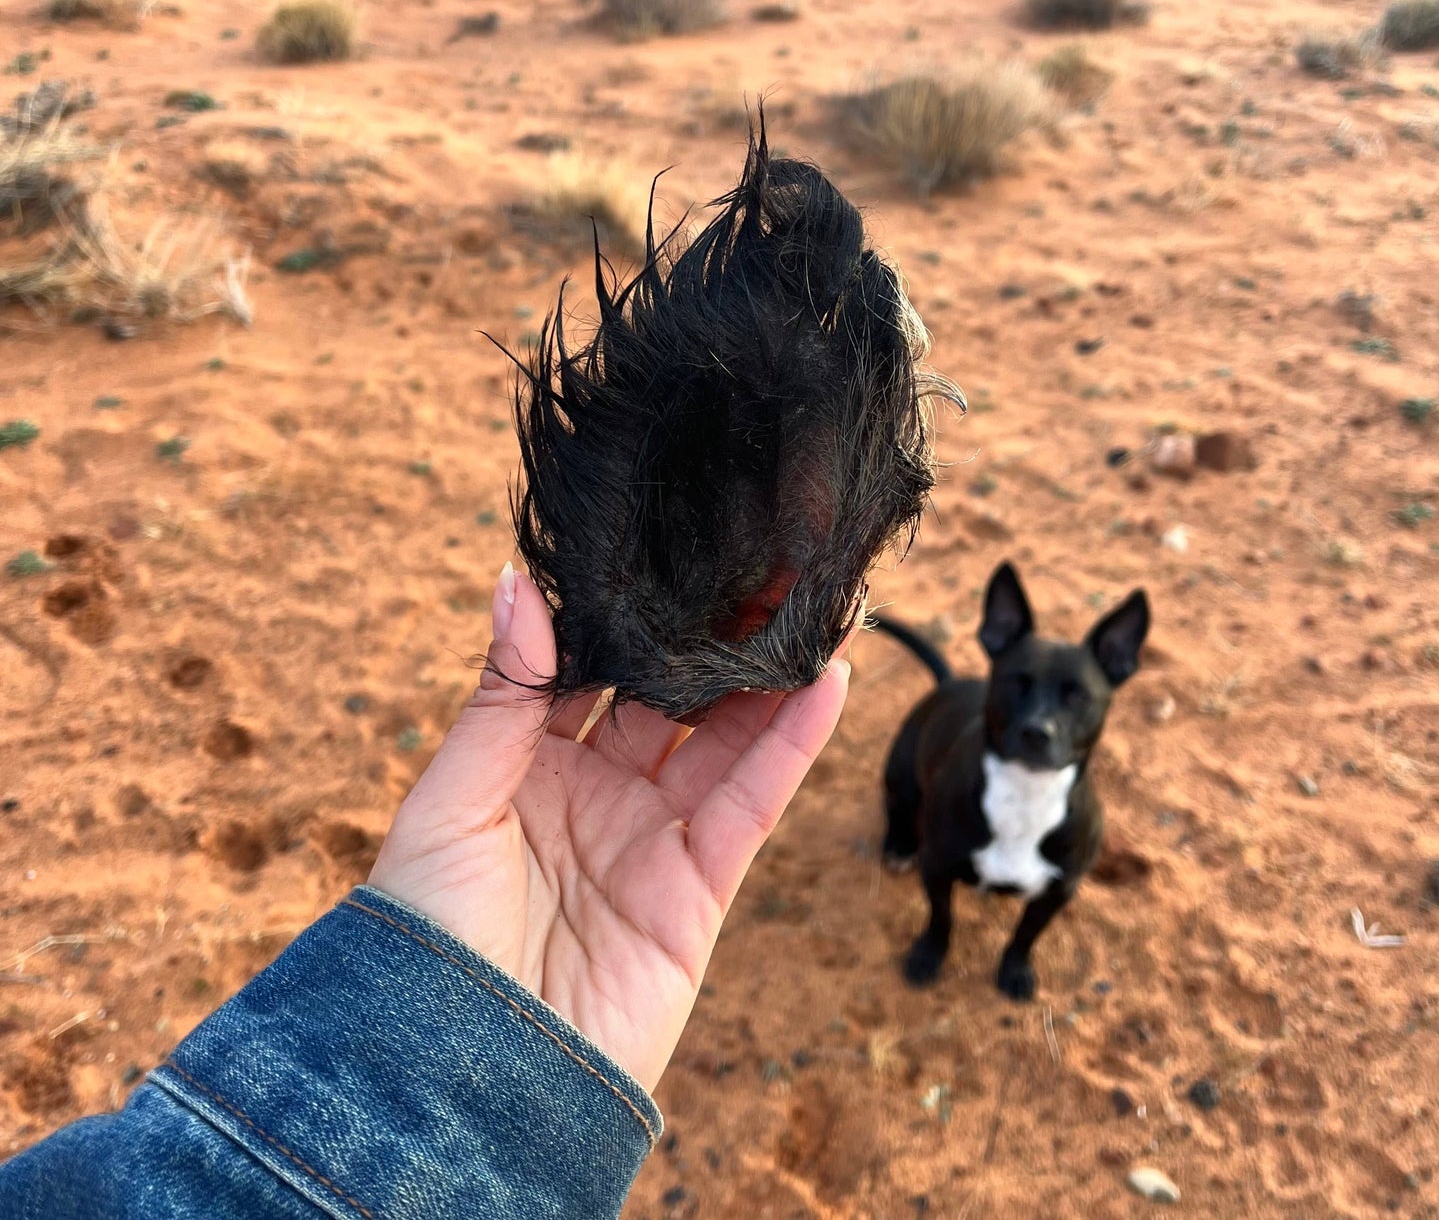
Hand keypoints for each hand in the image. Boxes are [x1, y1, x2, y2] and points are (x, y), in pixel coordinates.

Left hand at [370, 563, 849, 1089]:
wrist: (459, 1075)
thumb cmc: (426, 939)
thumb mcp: (450, 802)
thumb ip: (503, 695)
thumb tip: (519, 583)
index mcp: (525, 768)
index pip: (590, 673)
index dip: (628, 619)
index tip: (663, 551)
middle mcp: (594, 794)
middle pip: (668, 700)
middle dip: (709, 639)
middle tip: (755, 566)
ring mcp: (649, 839)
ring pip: (723, 740)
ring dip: (767, 678)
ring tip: (810, 605)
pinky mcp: (697, 889)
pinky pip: (753, 804)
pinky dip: (793, 744)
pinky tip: (824, 679)